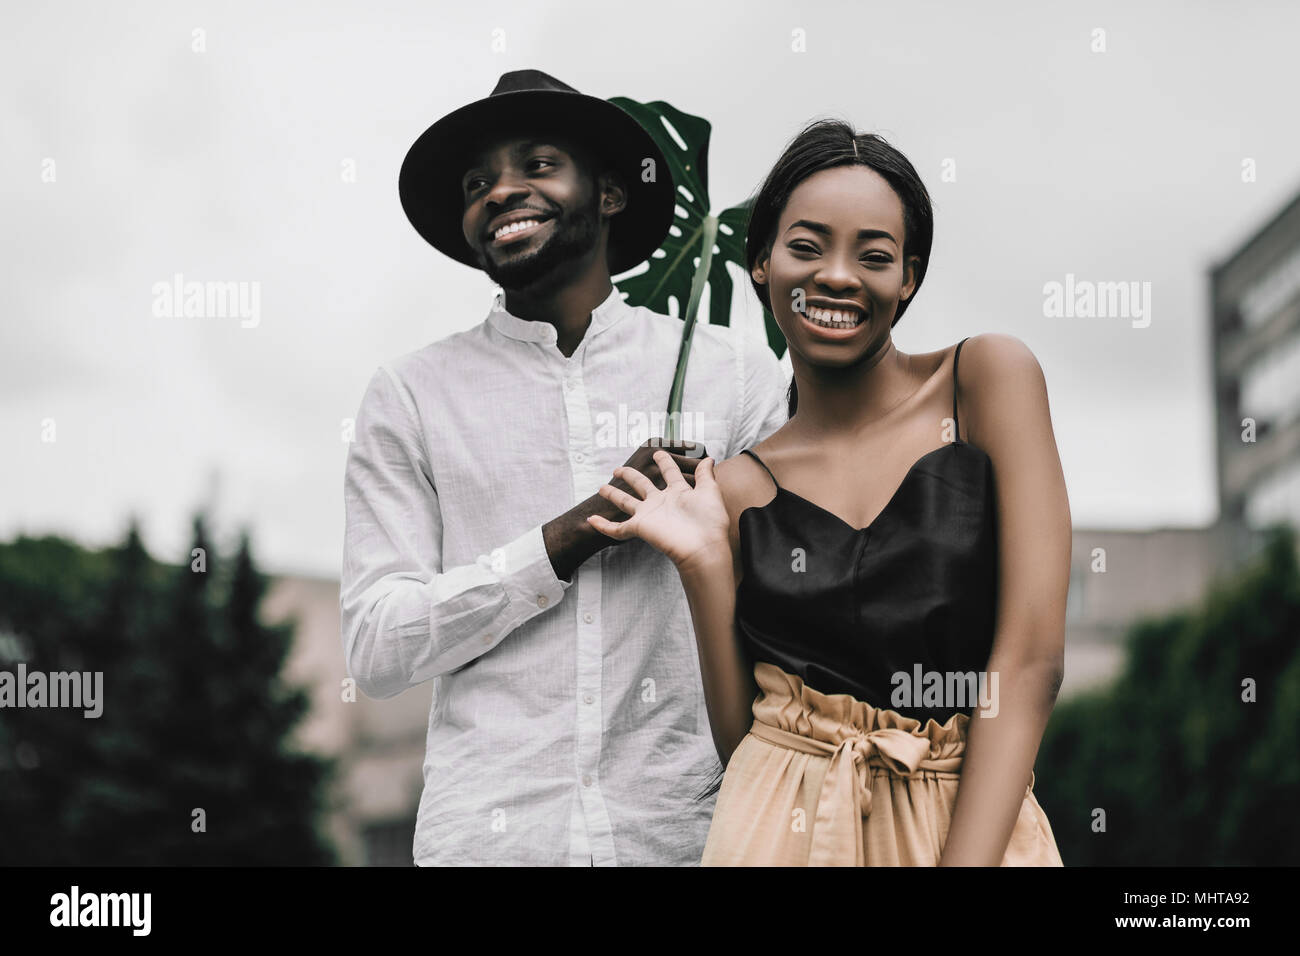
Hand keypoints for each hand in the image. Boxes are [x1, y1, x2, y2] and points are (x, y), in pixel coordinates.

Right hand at [580, 439, 707, 545]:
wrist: (704, 547)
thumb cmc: (710, 523)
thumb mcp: (710, 492)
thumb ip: (705, 475)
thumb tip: (708, 458)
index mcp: (679, 493)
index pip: (670, 473)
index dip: (665, 462)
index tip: (658, 452)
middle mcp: (661, 502)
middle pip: (641, 485)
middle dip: (630, 476)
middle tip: (619, 470)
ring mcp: (649, 515)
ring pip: (626, 502)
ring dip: (613, 495)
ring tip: (602, 488)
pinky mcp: (640, 527)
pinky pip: (618, 528)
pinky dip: (604, 526)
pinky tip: (592, 521)